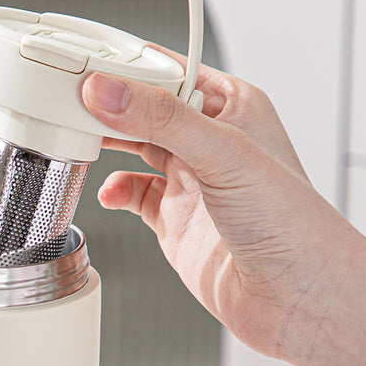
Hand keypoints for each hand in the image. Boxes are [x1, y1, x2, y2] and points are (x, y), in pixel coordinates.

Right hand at [81, 60, 365, 365]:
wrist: (299, 300)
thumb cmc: (293, 225)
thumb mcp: (223, 154)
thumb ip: (160, 119)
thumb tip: (104, 90)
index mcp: (234, 107)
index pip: (169, 70)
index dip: (127, 66)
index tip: (85, 66)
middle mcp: (212, 141)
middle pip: (144, 107)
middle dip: (107, 104)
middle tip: (66, 98)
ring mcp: (192, 182)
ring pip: (134, 148)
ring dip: (105, 144)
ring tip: (76, 137)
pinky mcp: (176, 220)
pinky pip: (133, 194)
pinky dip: (114, 190)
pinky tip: (108, 193)